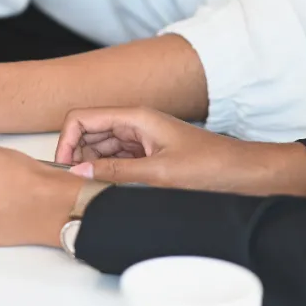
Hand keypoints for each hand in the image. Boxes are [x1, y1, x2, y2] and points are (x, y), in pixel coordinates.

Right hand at [55, 107, 247, 188]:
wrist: (243, 174)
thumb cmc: (210, 166)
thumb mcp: (158, 173)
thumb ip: (115, 172)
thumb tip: (79, 173)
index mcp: (135, 117)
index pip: (82, 118)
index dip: (66, 140)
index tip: (62, 167)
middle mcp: (135, 124)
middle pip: (88, 133)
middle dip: (76, 155)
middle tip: (74, 183)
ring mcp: (141, 140)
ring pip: (100, 148)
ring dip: (91, 166)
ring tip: (91, 189)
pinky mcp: (148, 155)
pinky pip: (116, 160)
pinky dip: (107, 172)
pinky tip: (107, 188)